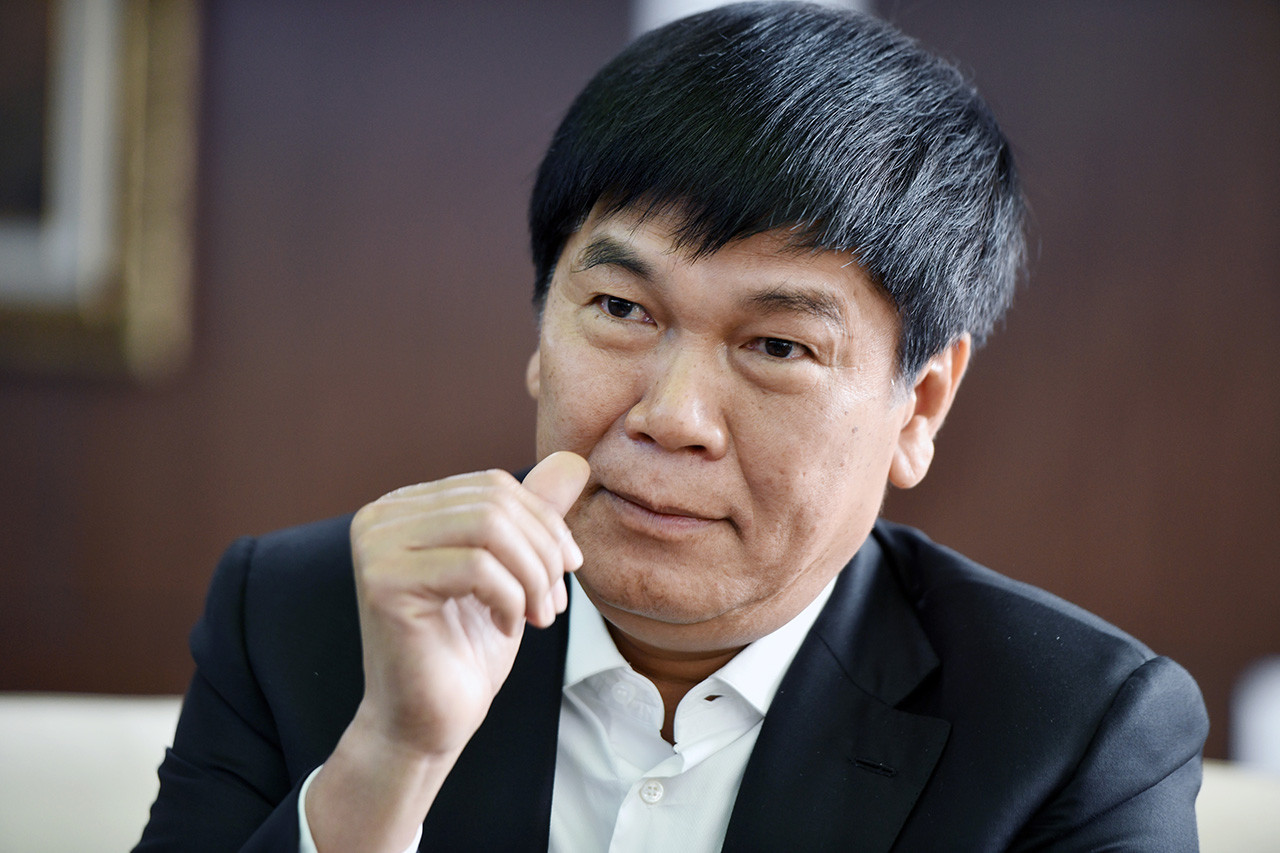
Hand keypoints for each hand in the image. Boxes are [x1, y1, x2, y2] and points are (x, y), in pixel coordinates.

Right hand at [307, 452, 588, 851]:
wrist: (427, 724)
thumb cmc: (466, 648)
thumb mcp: (513, 571)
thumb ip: (532, 515)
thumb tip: (574, 461)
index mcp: (405, 507)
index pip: (494, 486)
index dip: (543, 523)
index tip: (566, 570)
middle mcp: (380, 518)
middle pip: (494, 503)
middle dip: (542, 552)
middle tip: (554, 604)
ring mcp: (376, 547)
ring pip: (489, 529)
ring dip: (532, 576)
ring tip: (539, 616)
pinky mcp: (383, 583)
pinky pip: (477, 567)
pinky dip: (510, 599)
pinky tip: (508, 628)